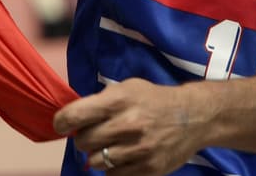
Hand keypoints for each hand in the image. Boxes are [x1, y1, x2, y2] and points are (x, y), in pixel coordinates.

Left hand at [53, 78, 208, 175]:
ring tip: (110, 146)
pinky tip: (123, 157)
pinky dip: (113, 169)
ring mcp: (138, 150)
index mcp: (120, 100)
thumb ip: (101, 101)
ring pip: (95, 162)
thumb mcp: (128, 88)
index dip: (62, 122)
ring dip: (98, 155)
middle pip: (83, 142)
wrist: (193, 117)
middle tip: (93, 135)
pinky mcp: (148, 169)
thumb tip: (72, 118)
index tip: (61, 125)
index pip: (75, 115)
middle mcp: (128, 125)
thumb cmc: (154, 100)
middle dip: (83, 139)